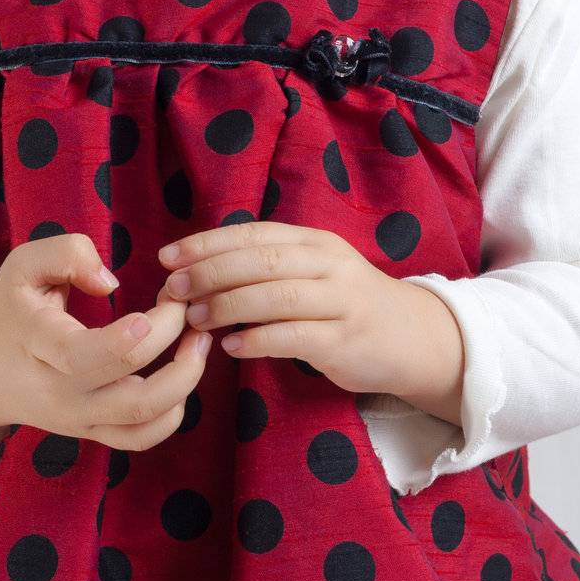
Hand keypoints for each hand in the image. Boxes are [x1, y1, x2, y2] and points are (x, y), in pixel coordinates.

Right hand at [0, 234, 211, 450]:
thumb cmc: (9, 307)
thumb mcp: (24, 264)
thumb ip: (67, 254)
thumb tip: (110, 281)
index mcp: (40, 348)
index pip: (93, 356)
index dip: (142, 333)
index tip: (167, 298)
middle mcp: (62, 396)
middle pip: (134, 394)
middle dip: (177, 352)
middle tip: (191, 310)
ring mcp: (79, 421)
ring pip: (144, 422)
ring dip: (185, 383)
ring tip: (199, 340)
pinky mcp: (92, 432)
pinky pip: (140, 439)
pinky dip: (173, 414)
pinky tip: (182, 375)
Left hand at [156, 219, 464, 415]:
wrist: (410, 336)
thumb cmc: (344, 302)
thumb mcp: (312, 271)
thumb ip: (266, 267)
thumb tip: (198, 272)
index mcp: (313, 241)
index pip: (252, 233)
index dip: (207, 243)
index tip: (168, 257)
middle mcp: (327, 263)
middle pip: (260, 260)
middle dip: (210, 272)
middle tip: (174, 289)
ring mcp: (339, 301)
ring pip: (275, 295)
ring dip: (228, 305)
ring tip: (195, 319)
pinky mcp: (344, 340)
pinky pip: (293, 336)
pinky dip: (256, 340)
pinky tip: (230, 347)